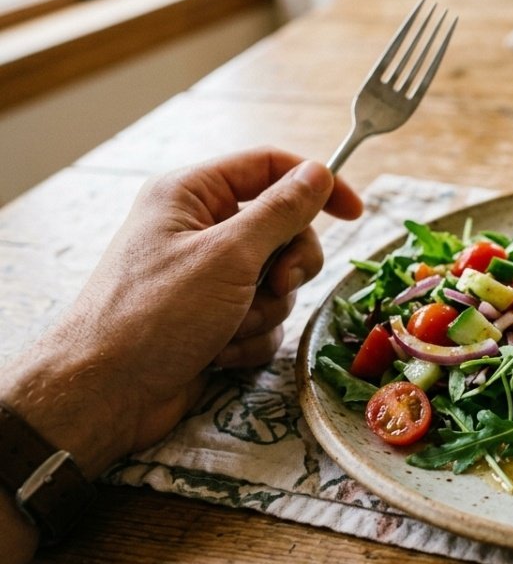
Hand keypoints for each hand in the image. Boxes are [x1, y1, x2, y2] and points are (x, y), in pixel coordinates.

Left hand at [0, 149, 361, 475]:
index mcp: (191, 195)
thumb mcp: (228, 255)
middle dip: (287, 265)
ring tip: (229, 328)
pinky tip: (220, 352)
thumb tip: (319, 173)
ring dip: (266, 309)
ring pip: (276, 280)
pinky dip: (251, 336)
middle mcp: (199, 230)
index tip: (354, 213)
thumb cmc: (155, 315)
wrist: (106, 395)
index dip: (315, 186)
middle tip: (277, 285)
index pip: (269, 168)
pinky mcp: (212, 318)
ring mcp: (206, 277)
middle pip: (282, 229)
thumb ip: (281, 211)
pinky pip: (262, 317)